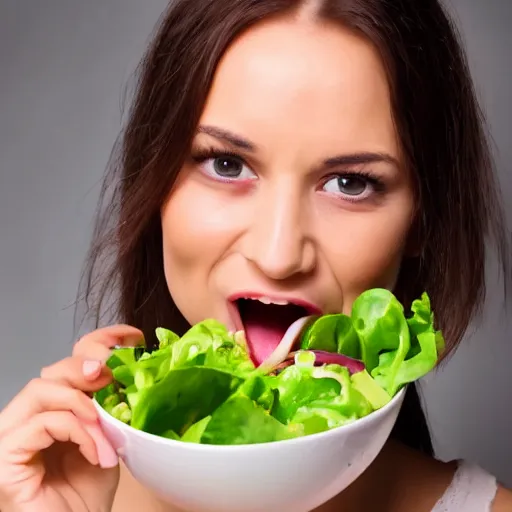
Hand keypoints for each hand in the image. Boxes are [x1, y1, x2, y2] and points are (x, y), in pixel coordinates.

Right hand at [0, 325, 142, 511]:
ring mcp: (11, 435)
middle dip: (88, 367)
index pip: (68, 361)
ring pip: (41, 389)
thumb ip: (107, 408)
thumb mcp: (107, 441)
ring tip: (107, 430)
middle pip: (52, 370)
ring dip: (84, 406)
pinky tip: (97, 453)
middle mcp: (27, 417)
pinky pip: (41, 423)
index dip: (98, 341)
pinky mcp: (4, 456)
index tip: (132, 337)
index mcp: (53, 409)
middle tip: (113, 379)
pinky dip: (76, 431)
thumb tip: (124, 372)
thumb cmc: (86, 496)